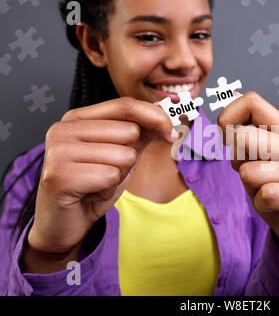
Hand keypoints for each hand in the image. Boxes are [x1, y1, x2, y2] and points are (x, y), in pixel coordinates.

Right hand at [29, 97, 175, 258]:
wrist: (65, 223)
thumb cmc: (92, 186)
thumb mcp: (120, 153)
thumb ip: (139, 132)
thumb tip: (162, 114)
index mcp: (76, 118)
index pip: (125, 105)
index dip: (155, 117)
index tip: (169, 132)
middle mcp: (63, 129)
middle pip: (129, 131)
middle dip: (130, 157)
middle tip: (106, 171)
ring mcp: (58, 151)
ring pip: (124, 155)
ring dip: (119, 176)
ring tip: (96, 183)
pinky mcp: (59, 176)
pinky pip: (111, 176)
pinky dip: (108, 190)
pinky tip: (90, 193)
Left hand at [218, 92, 278, 278]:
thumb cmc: (271, 186)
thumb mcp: (253, 156)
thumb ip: (244, 129)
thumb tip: (230, 95)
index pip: (251, 101)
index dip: (228, 118)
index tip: (227, 140)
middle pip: (243, 137)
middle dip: (237, 161)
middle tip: (253, 173)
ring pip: (250, 172)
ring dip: (250, 187)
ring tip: (266, 191)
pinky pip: (266, 196)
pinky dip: (261, 205)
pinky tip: (275, 206)